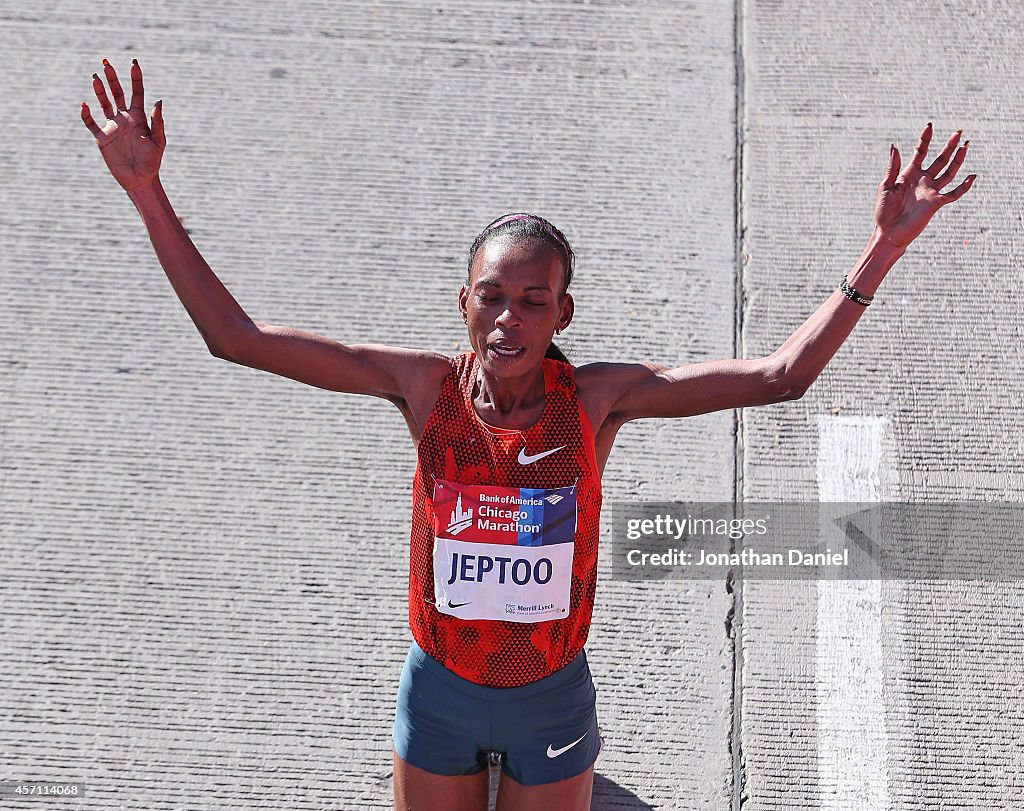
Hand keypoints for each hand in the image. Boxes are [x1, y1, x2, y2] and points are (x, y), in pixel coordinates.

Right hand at [81, 58, 164, 192]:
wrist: (140, 180)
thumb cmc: (152, 161)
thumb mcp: (159, 141)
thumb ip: (157, 121)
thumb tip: (158, 100)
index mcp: (139, 118)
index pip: (137, 93)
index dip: (135, 78)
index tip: (134, 63)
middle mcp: (125, 118)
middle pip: (117, 93)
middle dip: (112, 79)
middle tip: (106, 63)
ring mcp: (112, 127)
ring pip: (103, 104)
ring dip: (99, 91)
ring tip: (95, 78)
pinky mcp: (102, 138)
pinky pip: (90, 123)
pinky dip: (86, 115)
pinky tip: (84, 105)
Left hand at [874, 123, 976, 248]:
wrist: (888, 232)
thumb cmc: (884, 211)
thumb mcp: (885, 187)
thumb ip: (892, 167)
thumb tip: (894, 146)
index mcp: (909, 174)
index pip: (920, 152)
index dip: (925, 139)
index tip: (929, 125)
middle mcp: (923, 180)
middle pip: (940, 159)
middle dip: (949, 145)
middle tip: (958, 132)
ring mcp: (931, 191)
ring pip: (949, 172)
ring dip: (958, 159)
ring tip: (965, 145)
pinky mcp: (936, 203)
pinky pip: (954, 193)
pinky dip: (964, 186)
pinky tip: (972, 176)